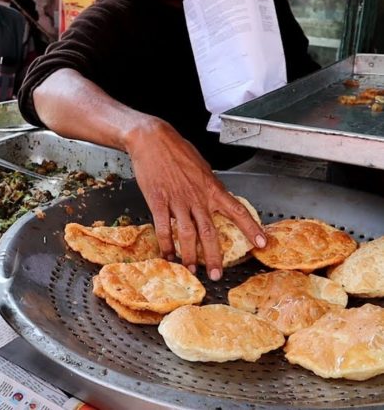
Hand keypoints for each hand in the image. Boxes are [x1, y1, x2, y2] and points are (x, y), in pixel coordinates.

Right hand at [125, 118, 264, 280]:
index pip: (237, 211)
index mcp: (212, 188)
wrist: (152, 140)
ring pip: (188, 234)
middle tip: (216, 274)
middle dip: (214, 257)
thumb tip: (214, 198)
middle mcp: (198, 197)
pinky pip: (164, 228)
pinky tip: (167, 254)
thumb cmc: (176, 150)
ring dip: (190, 255)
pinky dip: (166, 244)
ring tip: (191, 269)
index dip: (251, 229)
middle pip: (210, 232)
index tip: (262, 243)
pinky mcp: (159, 201)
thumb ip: (208, 186)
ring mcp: (178, 200)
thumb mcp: (201, 166)